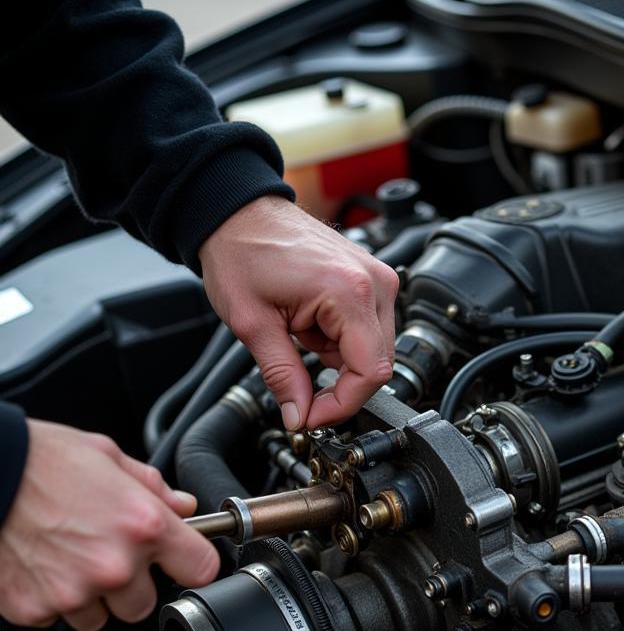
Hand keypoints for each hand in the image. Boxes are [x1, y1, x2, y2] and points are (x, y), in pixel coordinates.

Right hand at [0, 421, 219, 630]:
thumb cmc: (39, 460)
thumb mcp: (108, 457)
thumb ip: (153, 488)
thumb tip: (183, 505)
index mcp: (143, 526)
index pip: (201, 569)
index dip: (191, 563)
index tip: (182, 560)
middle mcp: (114, 566)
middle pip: (146, 603)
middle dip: (132, 583)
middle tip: (106, 552)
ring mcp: (74, 592)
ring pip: (101, 617)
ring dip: (91, 596)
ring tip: (68, 556)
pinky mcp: (35, 608)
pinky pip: (57, 617)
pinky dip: (52, 598)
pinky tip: (42, 565)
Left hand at [199, 196, 398, 430]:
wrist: (239, 213)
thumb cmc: (242, 252)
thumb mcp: (253, 325)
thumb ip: (283, 377)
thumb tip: (300, 416)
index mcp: (349, 292)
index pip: (370, 372)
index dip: (343, 405)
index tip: (314, 417)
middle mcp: (374, 283)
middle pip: (377, 364)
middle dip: (339, 385)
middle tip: (301, 390)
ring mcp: (377, 279)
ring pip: (373, 350)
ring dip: (337, 359)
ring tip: (298, 336)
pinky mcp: (371, 279)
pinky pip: (368, 329)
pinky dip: (339, 340)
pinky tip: (310, 325)